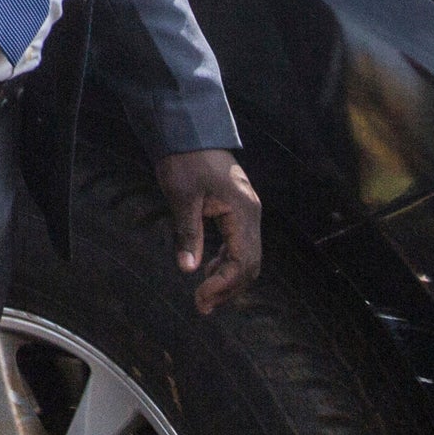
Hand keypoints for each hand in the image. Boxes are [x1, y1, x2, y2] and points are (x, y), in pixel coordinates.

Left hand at [157, 149, 262, 314]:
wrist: (188, 128)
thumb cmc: (185, 158)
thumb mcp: (182, 197)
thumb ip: (187, 233)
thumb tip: (188, 270)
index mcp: (243, 211)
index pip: (242, 261)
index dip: (223, 284)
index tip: (200, 298)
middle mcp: (251, 214)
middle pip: (250, 263)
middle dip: (228, 288)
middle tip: (202, 306)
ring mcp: (247, 211)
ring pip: (247, 256)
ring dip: (228, 277)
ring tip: (204, 296)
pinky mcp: (238, 209)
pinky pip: (239, 244)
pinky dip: (226, 261)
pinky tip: (208, 270)